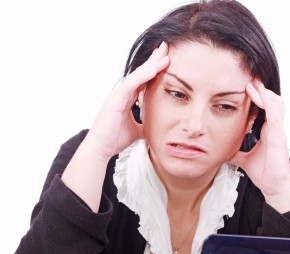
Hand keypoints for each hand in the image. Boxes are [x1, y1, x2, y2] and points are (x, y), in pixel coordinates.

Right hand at [86, 42, 169, 159]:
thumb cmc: (114, 139)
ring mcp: (118, 94)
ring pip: (137, 74)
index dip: (155, 69)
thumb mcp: (136, 130)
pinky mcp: (115, 98)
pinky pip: (132, 83)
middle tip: (166, 47)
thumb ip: (145, 124)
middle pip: (141, 72)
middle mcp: (123, 93)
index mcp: (128, 98)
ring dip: (151, 63)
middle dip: (154, 59)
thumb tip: (156, 127)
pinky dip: (144, 74)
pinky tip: (155, 67)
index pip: (144, 80)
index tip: (167, 59)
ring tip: (164, 53)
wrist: (101, 149)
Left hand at [229, 80, 289, 212]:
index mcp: (268, 131)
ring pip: (276, 103)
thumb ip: (236, 153)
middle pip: (272, 101)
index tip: (245, 87)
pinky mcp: (279, 136)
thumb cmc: (264, 173)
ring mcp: (278, 131)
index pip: (265, 108)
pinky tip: (259, 95)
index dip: (257, 97)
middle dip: (261, 89)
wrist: (274, 188)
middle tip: (248, 80)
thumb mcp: (244, 159)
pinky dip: (268, 102)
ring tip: (252, 84)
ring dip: (264, 92)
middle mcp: (274, 128)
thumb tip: (223, 151)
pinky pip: (275, 114)